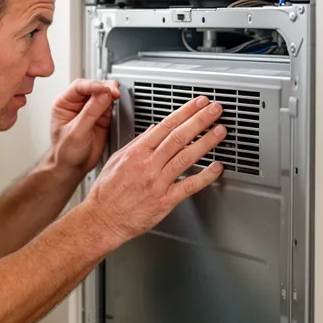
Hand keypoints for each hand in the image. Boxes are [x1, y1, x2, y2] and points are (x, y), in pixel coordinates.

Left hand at [47, 79, 120, 175]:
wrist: (72, 168)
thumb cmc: (64, 153)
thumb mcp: (76, 133)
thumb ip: (90, 113)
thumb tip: (103, 95)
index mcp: (64, 104)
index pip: (79, 87)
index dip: (93, 85)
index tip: (105, 89)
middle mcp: (76, 105)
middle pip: (92, 87)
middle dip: (104, 87)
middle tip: (114, 92)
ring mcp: (89, 111)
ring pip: (102, 95)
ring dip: (111, 94)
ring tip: (117, 96)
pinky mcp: (101, 118)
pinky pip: (109, 106)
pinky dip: (115, 104)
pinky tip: (117, 104)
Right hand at [82, 96, 226, 242]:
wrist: (102, 219)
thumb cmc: (107, 192)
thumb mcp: (117, 159)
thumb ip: (137, 143)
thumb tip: (154, 129)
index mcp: (137, 152)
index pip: (166, 125)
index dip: (185, 112)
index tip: (198, 103)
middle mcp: (148, 165)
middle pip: (178, 136)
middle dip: (200, 120)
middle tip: (215, 109)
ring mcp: (157, 182)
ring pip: (186, 157)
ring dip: (206, 142)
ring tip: (220, 131)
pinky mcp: (164, 201)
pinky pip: (189, 186)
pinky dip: (205, 176)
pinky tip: (217, 167)